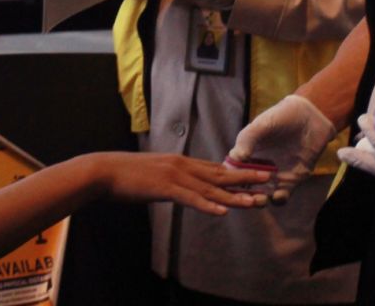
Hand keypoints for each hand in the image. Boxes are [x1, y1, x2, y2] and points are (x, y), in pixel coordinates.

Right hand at [99, 152, 268, 214]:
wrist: (105, 171)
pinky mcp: (165, 187)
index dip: (237, 172)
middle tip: (268, 180)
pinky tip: (223, 212)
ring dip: (234, 195)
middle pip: (220, 174)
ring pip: (211, 188)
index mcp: (182, 162)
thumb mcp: (156, 174)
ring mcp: (175, 176)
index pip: (215, 167)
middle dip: (246, 178)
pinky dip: (208, 205)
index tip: (256, 174)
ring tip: (254, 201)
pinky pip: (191, 198)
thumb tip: (183, 186)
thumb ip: (173, 178)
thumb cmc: (127, 175)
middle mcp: (183, 165)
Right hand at [229, 95, 336, 204]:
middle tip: (246, 197)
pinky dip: (278, 199)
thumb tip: (236, 158)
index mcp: (246, 153)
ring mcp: (274, 175)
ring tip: (261, 199)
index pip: (232, 171)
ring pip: (261, 195)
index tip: (229, 186)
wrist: (311, 116)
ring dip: (259, 201)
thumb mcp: (262, 125)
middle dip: (243, 196)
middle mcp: (258, 166)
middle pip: (245, 188)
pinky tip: (278, 195)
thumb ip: (248, 140)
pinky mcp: (291, 179)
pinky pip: (282, 195)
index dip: (229, 181)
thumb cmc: (282, 116)